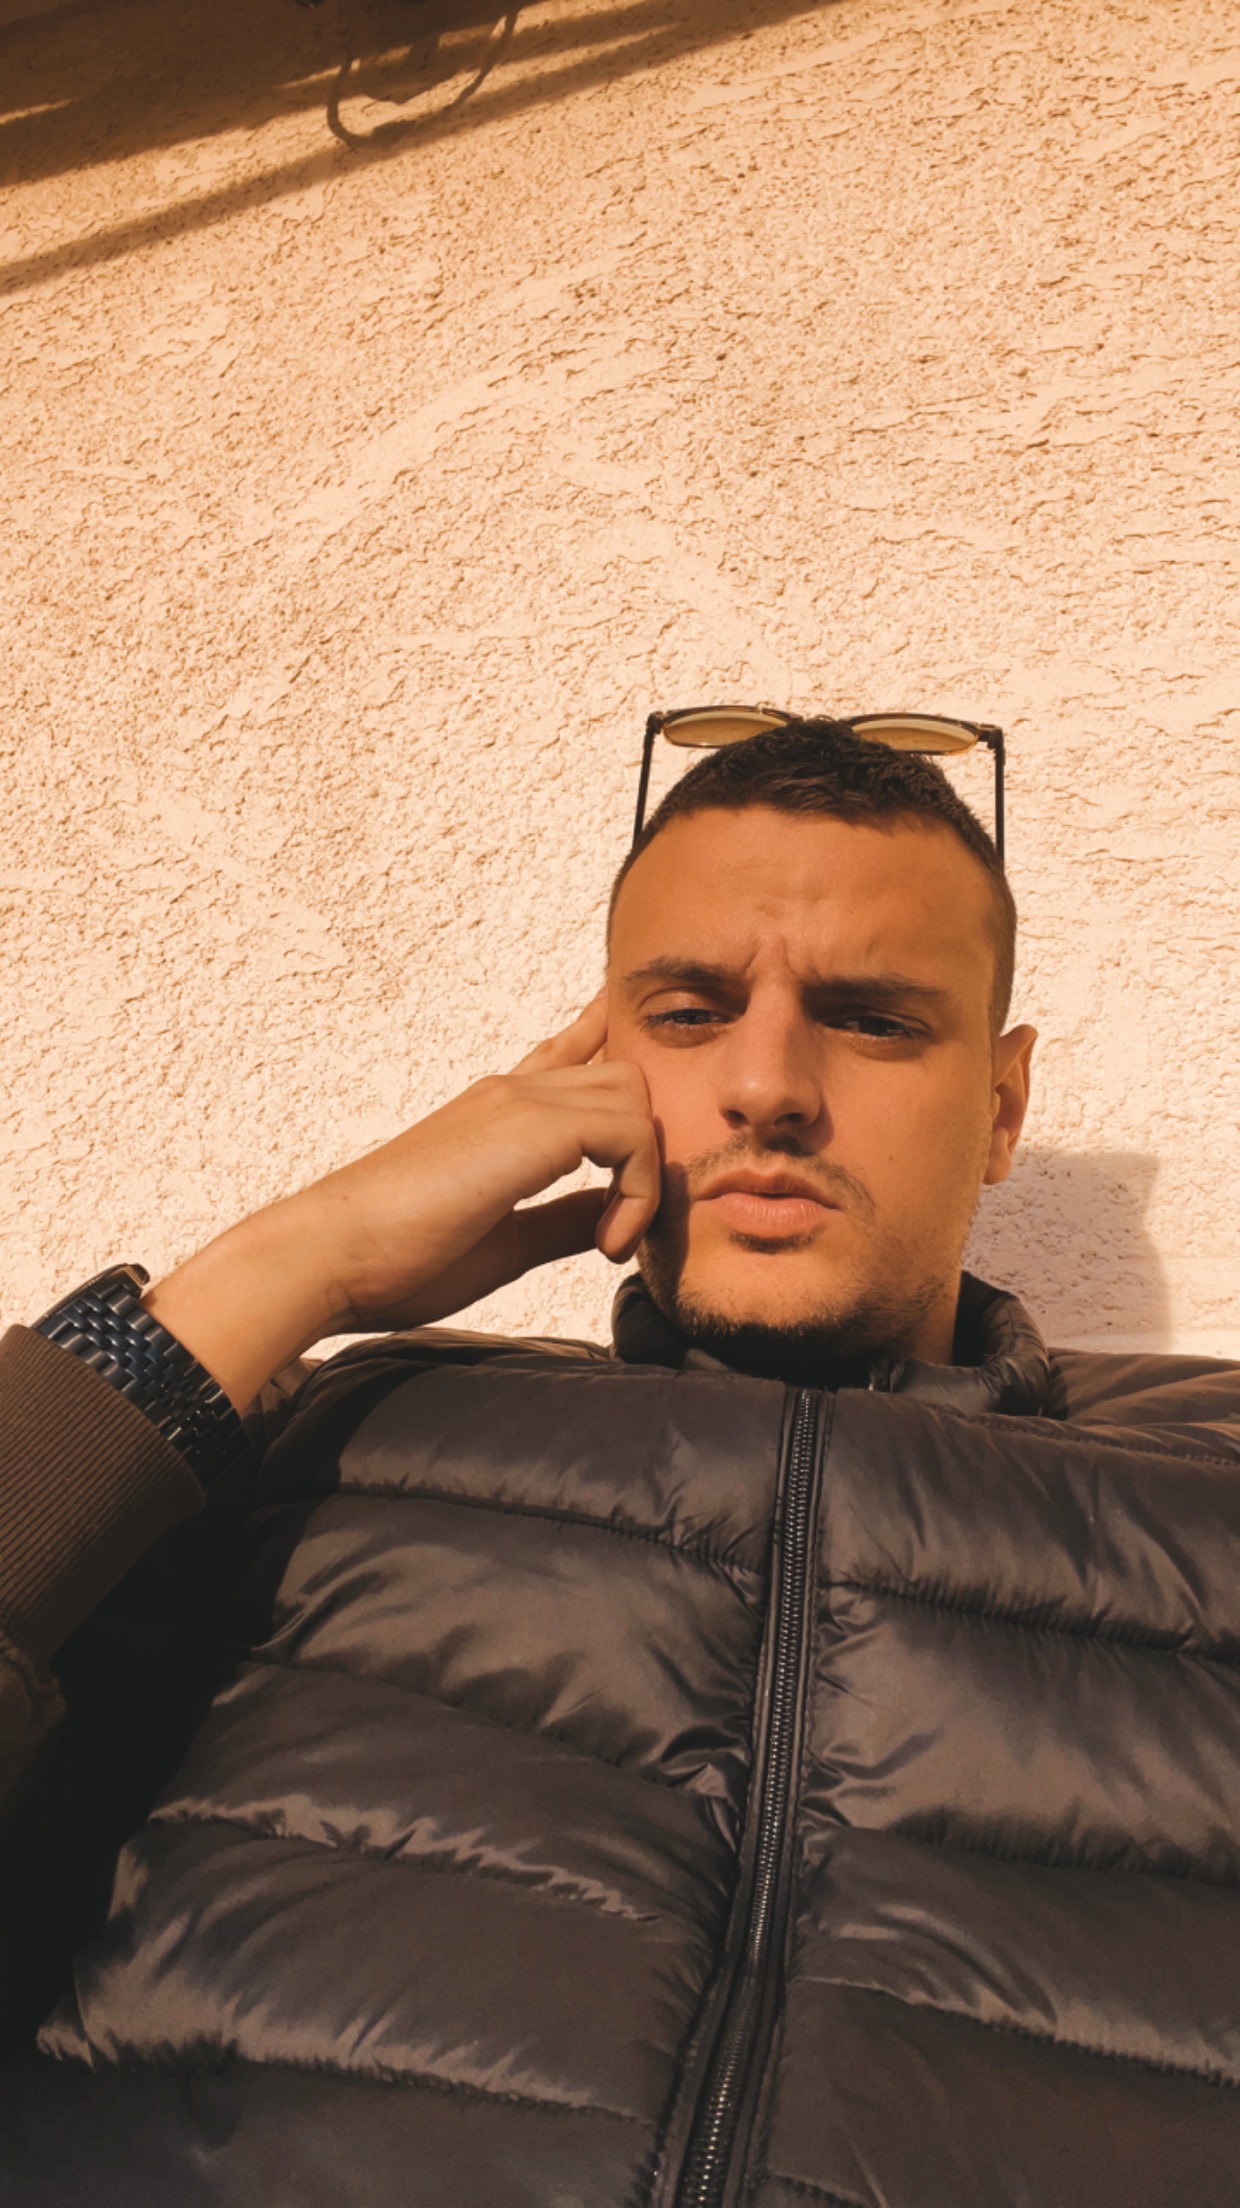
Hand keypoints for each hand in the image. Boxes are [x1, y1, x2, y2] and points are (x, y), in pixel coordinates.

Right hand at [302, 992, 658, 1329]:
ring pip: (635, 1095)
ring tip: (609, 1241)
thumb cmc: (393, 1259)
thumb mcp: (502, 1241)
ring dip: (643, 1171)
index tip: (628, 1038)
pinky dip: (635, 1189)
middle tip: (625, 1224)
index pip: (569, 1054)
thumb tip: (610, 1214)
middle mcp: (512, 1092)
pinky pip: (628, 1131)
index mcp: (496, 1111)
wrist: (328, 1254)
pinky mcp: (531, 1125)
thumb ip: (560, 1220)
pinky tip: (606, 1242)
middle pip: (624, 1077)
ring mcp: (520, 1101)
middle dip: (647, 1143)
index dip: (607, 1044)